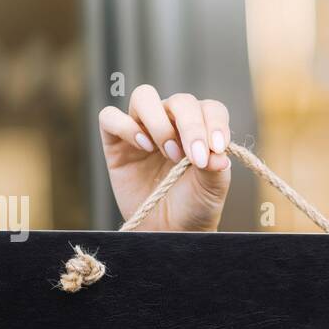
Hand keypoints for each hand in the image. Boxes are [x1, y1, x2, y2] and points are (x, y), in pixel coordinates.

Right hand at [99, 86, 231, 231]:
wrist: (169, 230)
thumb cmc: (194, 206)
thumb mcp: (212, 189)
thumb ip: (216, 167)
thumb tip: (218, 154)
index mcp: (200, 128)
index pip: (209, 108)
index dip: (215, 122)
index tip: (218, 147)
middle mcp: (171, 122)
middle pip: (180, 101)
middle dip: (190, 126)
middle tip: (195, 158)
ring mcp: (143, 129)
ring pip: (144, 97)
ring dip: (160, 123)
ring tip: (170, 153)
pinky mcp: (116, 142)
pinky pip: (110, 116)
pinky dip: (125, 126)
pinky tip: (144, 146)